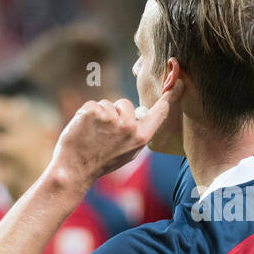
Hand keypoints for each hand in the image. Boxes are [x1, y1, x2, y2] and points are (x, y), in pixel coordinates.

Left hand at [50, 86, 179, 186]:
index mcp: (141, 137)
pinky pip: (93, 104)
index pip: (159, 112)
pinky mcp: (94, 111)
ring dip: (99, 115)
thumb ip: (136, 134)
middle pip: (126, 104)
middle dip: (115, 113)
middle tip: (104, 134)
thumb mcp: (128, 153)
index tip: (178, 83)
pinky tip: (83, 130)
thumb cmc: (101, 162)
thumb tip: (140, 117)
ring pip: (107, 105)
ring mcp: (111, 118)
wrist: (74, 170)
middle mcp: (129, 126)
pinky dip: (86, 114)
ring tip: (92, 135)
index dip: (170, 97)